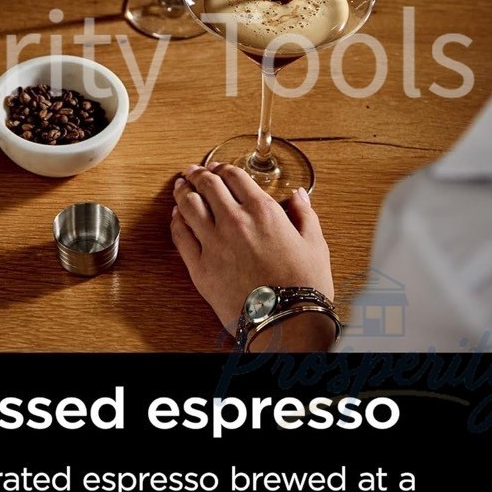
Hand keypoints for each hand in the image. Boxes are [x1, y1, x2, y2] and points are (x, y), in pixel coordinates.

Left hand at [170, 163, 334, 350]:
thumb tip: (299, 195)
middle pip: (207, 186)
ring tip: (179, 186)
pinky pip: (180, 235)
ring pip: (188, 205)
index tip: (217, 167)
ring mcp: (214, 243)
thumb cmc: (304, 287)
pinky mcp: (199, 267)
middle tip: (192, 172)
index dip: (222, 168)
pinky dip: (176, 220)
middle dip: (197, 174)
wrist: (287, 324)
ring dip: (182, 191)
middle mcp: (235, 221)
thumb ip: (305, 214)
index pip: (233, 176)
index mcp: (263, 212)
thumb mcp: (315, 245)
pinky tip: (176, 215)